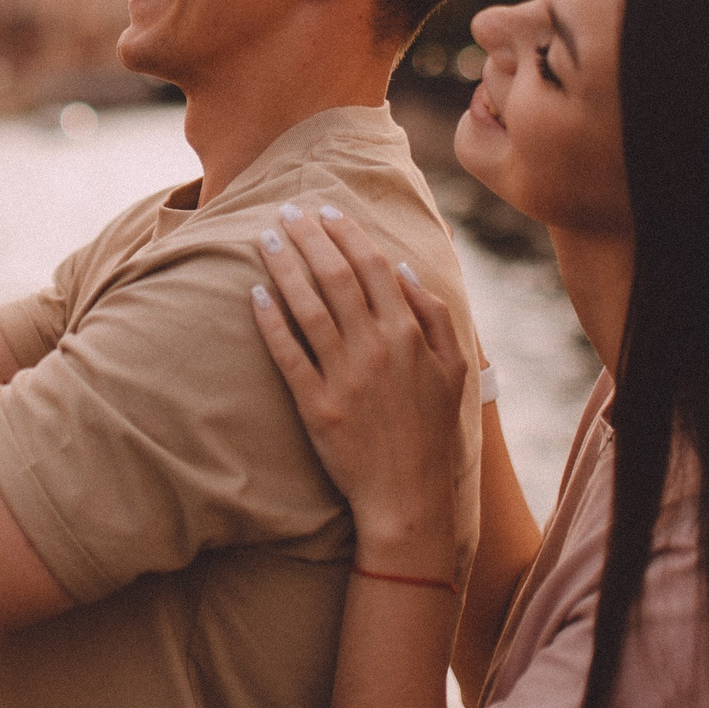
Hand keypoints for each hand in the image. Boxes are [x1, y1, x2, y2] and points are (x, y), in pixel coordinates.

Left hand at [250, 205, 467, 577]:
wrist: (409, 498)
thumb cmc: (432, 430)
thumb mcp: (454, 370)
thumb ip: (436, 316)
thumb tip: (404, 270)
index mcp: (409, 335)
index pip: (373, 266)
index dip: (346, 233)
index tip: (325, 209)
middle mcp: (376, 349)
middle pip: (335, 277)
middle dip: (309, 238)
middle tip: (285, 211)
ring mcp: (345, 377)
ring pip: (308, 308)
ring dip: (285, 268)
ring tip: (265, 239)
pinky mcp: (317, 406)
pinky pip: (289, 355)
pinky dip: (271, 322)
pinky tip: (254, 295)